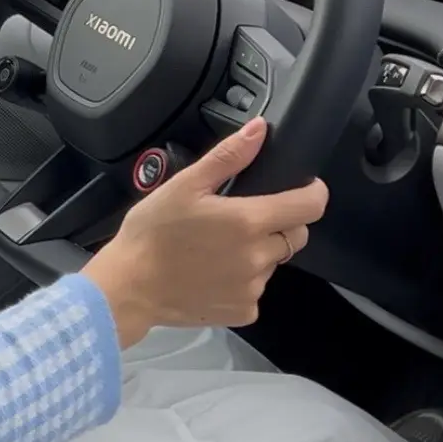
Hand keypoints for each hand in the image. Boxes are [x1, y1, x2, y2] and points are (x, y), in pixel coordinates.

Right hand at [85, 119, 327, 349]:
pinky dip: (243, 281)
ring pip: (275, 262)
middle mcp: (259, 258)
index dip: (312, 192)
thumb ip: (228, 157)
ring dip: (259, 252)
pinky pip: (257, 290)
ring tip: (219, 248)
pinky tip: (213, 273)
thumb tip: (260, 129)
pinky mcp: (244, 312)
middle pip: (296, 235)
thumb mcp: (185, 185)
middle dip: (280, 222)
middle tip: (241, 218)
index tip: (301, 188)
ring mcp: (253, 288)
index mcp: (249, 221)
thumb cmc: (153, 232)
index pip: (311, 206)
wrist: (129, 287)